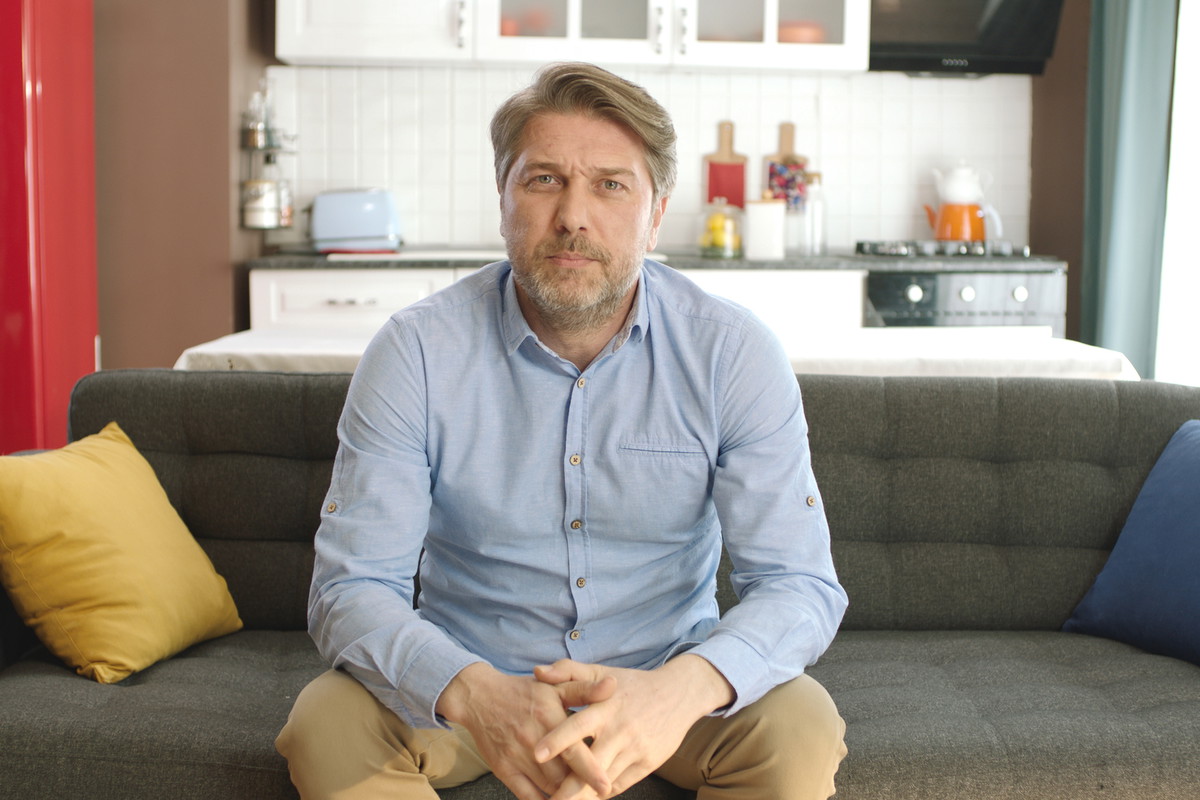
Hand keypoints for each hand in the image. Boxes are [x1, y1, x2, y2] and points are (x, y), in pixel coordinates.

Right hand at [435, 663, 615, 799]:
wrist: (479, 697)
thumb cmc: (523, 692)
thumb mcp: (554, 686)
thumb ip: (585, 690)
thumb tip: (613, 686)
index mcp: (549, 718)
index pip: (574, 750)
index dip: (591, 770)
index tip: (606, 786)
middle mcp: (533, 741)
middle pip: (563, 775)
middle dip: (581, 787)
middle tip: (597, 793)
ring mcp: (517, 758)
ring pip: (548, 787)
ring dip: (565, 795)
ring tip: (579, 796)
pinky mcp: (504, 770)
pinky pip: (527, 795)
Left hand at [533, 655, 734, 799]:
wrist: (679, 694)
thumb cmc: (632, 684)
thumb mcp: (600, 672)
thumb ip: (567, 671)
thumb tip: (537, 672)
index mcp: (605, 708)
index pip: (577, 726)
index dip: (557, 740)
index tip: (536, 755)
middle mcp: (620, 731)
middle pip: (590, 765)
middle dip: (567, 788)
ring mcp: (635, 750)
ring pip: (604, 781)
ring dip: (582, 796)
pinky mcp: (648, 764)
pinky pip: (620, 785)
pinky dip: (601, 794)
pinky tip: (585, 799)